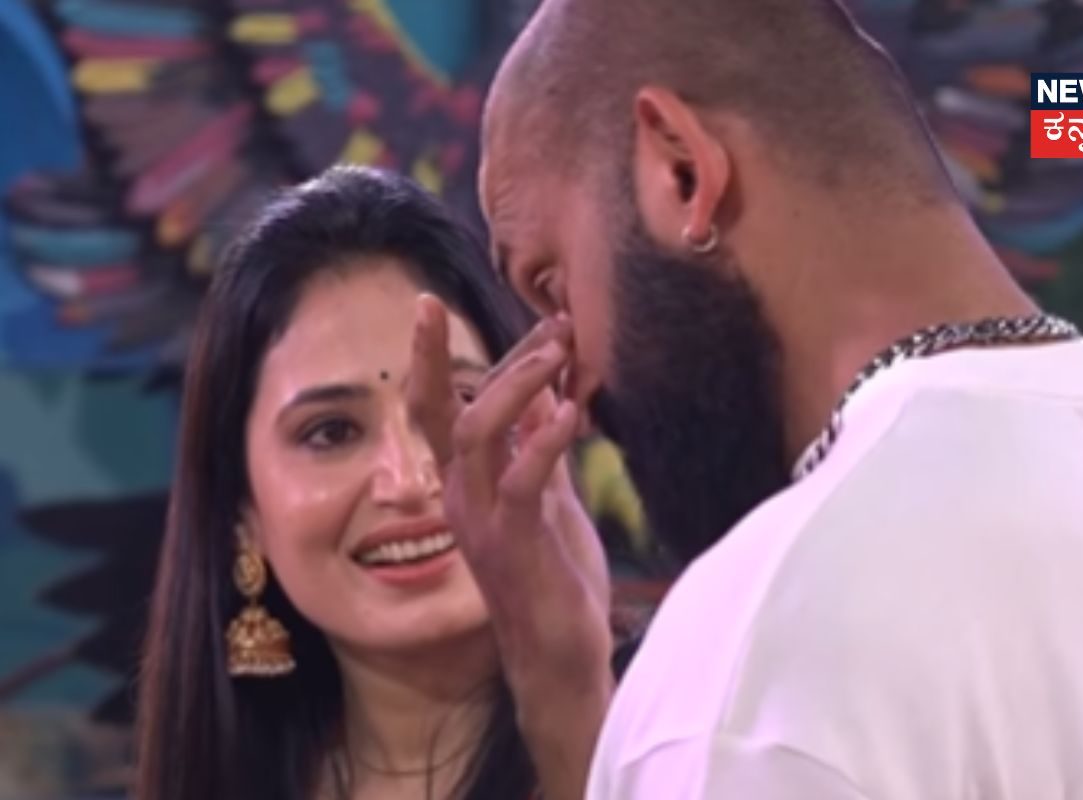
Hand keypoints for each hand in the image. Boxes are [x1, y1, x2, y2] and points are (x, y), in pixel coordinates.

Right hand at [408, 296, 612, 797]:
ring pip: (475, 432)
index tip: (533, 316)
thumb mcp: (550, 500)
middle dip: (425, 354)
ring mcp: (481, 519)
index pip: (449, 406)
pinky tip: (571, 412)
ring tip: (556, 352)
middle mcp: (461, 495)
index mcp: (467, 482)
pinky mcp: (511, 542)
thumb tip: (552, 394)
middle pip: (431, 411)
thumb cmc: (554, 576)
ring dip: (514, 384)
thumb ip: (542, 450)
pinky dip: (544, 440)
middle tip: (429, 303)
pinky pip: (519, 480)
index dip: (471, 357)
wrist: (560, 654)